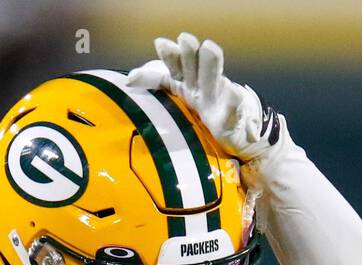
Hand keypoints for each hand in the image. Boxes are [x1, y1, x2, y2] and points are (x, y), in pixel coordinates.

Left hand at [126, 33, 281, 164]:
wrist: (234, 127)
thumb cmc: (203, 104)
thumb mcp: (179, 90)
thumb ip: (155, 79)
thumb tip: (127, 79)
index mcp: (188, 80)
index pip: (176, 66)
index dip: (169, 56)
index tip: (160, 44)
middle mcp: (203, 84)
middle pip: (195, 65)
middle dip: (190, 52)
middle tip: (184, 39)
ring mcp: (219, 97)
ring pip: (214, 78)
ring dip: (211, 62)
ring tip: (209, 47)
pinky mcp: (232, 116)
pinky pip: (233, 108)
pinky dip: (233, 101)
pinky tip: (233, 93)